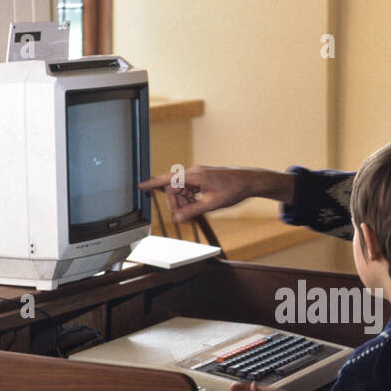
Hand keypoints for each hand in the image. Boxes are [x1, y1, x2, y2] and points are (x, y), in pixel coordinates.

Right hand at [137, 166, 293, 222]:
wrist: (250, 181)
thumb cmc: (234, 190)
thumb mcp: (212, 205)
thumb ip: (192, 211)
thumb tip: (178, 218)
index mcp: (195, 176)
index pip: (168, 179)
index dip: (152, 183)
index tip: (141, 186)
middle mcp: (194, 172)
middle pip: (173, 187)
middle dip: (175, 202)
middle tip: (183, 215)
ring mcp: (199, 174)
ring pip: (181, 188)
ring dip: (183, 201)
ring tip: (193, 211)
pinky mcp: (203, 177)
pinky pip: (189, 187)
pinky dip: (189, 197)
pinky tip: (198, 205)